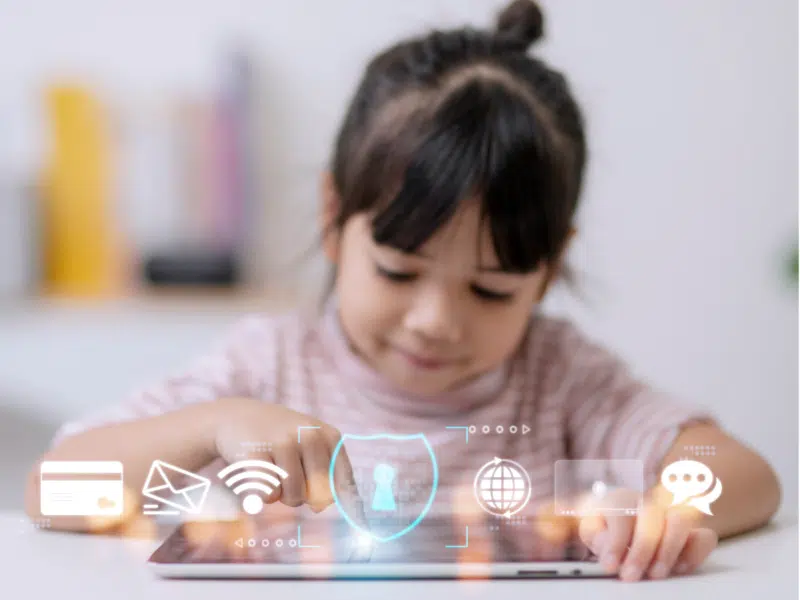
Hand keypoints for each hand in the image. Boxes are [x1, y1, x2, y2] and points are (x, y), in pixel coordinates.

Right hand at [212, 398, 360, 515]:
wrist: (237, 416)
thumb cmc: (281, 439)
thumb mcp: (310, 446)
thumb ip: (326, 476)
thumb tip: (323, 506)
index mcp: (330, 436)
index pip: (345, 483)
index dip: (345, 505)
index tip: (352, 521)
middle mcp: (310, 436)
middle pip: (320, 496)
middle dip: (306, 498)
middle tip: (292, 480)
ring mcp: (283, 443)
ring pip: (294, 498)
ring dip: (283, 496)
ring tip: (274, 473)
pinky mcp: (256, 453)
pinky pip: (268, 495)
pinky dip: (262, 493)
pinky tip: (257, 472)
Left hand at [578, 487, 717, 581]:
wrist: (621, 522)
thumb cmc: (607, 527)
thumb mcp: (592, 530)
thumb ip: (596, 535)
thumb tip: (609, 548)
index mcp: (621, 499)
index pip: (621, 515)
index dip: (615, 542)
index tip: (610, 565)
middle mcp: (650, 502)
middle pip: (653, 515)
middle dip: (642, 548)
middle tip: (631, 575)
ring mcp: (673, 515)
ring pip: (681, 520)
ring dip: (669, 550)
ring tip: (655, 574)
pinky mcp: (693, 532)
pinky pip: (705, 537)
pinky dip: (695, 553)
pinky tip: (679, 568)